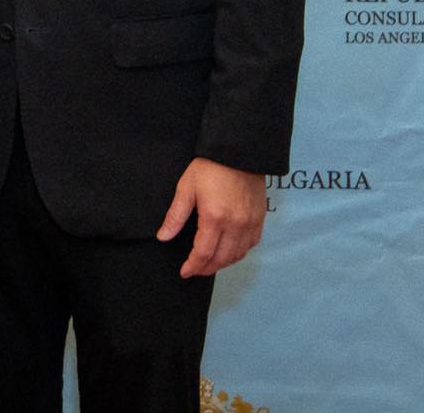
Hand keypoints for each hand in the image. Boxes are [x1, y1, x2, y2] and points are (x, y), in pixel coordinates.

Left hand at [157, 157, 265, 277]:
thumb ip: (175, 216)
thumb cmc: (210, 167)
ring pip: (238, 254)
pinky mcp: (260, 219)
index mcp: (214, 217)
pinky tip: (228, 251)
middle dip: (207, 268)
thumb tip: (163, 236)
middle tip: (195, 270)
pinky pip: (251, 244)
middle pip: (222, 258)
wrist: (238, 152)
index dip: (193, 266)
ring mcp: (250, 223)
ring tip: (209, 263)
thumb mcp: (186, 189)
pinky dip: (239, 252)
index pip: (203, 253)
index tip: (185, 272)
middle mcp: (235, 224)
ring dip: (223, 263)